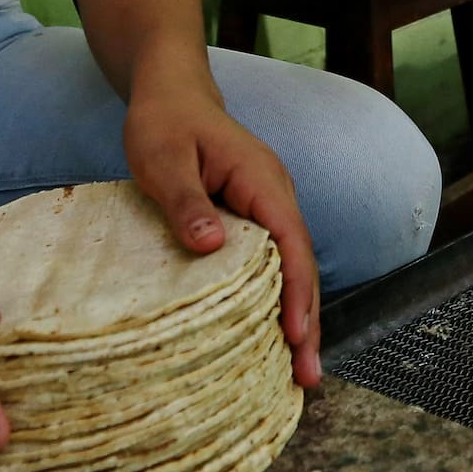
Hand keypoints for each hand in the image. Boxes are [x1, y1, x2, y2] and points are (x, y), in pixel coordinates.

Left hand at [121, 85, 321, 388]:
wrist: (173, 94)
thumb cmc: (164, 123)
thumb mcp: (164, 158)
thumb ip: (186, 201)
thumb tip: (210, 246)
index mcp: (262, 183)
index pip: (291, 246)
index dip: (297, 294)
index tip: (297, 336)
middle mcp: (277, 198)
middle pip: (302, 267)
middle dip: (308, 323)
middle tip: (307, 378)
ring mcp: (270, 210)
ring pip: (293, 270)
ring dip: (298, 318)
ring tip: (298, 371)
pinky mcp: (256, 220)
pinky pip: (275, 265)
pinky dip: (280, 301)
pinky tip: (274, 334)